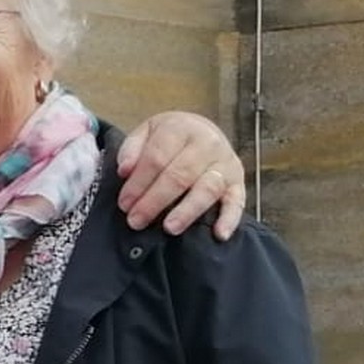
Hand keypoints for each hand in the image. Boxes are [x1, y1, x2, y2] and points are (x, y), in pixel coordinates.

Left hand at [116, 111, 246, 238]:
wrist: (200, 130)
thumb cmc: (168, 138)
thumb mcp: (146, 132)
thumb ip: (132, 148)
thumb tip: (124, 170)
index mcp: (180, 129)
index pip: (157, 157)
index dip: (138, 183)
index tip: (124, 204)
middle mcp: (207, 144)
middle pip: (180, 175)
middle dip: (155, 201)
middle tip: (136, 221)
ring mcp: (226, 164)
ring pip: (207, 189)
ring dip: (187, 211)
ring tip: (169, 228)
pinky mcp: (238, 182)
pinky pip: (237, 202)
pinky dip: (230, 219)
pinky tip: (219, 235)